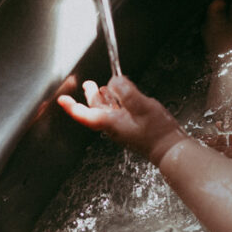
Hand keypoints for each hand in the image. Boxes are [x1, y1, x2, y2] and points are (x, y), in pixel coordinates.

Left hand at [58, 75, 183, 163]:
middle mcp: (113, 126)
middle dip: (91, 95)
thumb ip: (127, 92)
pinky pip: (118, 113)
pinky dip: (117, 102)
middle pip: (96, 110)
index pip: (85, 115)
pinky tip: (123, 98)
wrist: (169, 149)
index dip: (72, 107)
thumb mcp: (142, 107)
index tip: (62, 99)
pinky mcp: (131, 127)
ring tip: (102, 87)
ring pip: (107, 110)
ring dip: (104, 97)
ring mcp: (122, 127)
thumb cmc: (157, 133)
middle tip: (88, 83)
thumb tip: (114, 82)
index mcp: (110, 122)